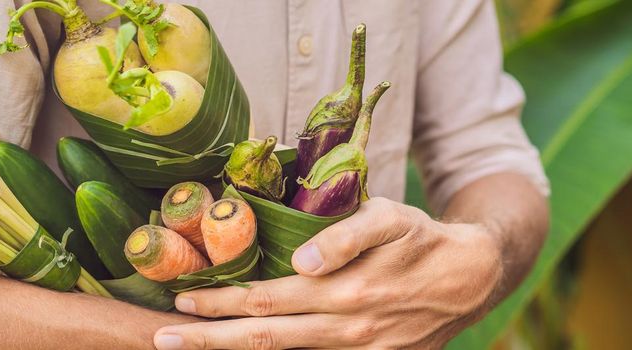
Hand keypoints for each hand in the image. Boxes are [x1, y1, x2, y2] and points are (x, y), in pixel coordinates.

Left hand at [153, 198, 503, 348]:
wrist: (470, 279)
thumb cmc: (420, 239)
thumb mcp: (391, 220)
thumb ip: (346, 236)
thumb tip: (303, 260)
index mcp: (342, 292)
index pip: (266, 301)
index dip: (220, 302)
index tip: (181, 297)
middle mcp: (342, 329)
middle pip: (262, 338)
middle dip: (207, 338)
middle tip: (161, 337)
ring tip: (186, 345)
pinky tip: (241, 349)